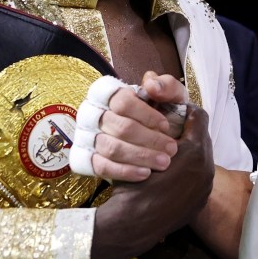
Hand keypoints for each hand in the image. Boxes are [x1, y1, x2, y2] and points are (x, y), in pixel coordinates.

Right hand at [71, 73, 188, 181]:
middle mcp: (92, 112)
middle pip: (121, 127)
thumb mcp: (167, 94)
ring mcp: (86, 136)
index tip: (166, 126)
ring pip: (112, 148)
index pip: (123, 102)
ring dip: (141, 157)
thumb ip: (166, 85)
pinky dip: (125, 171)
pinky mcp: (85, 158)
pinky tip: (145, 173)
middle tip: (172, 149)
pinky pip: (102, 167)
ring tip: (163, 162)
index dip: (147, 115)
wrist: (147, 133)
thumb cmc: (157, 110)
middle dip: (150, 140)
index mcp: (107, 92)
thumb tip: (152, 85)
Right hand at [90, 104, 214, 258]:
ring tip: (169, 153)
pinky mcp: (200, 202)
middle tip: (170, 131)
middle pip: (202, 139)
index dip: (186, 110)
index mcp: (196, 152)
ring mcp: (205, 188)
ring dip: (189, 153)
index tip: (174, 110)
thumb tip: (161, 115)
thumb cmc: (134, 183)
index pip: (199, 117)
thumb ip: (158, 130)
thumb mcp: (141, 147)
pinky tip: (171, 173)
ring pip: (202, 159)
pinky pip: (199, 178)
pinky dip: (188, 172)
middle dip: (188, 133)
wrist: (133, 224)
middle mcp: (207, 169)